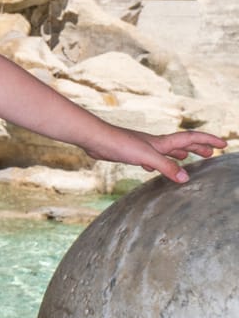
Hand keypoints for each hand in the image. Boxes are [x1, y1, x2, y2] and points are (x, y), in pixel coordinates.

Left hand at [90, 127, 225, 182]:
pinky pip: (150, 158)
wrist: (94, 140)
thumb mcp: (146, 157)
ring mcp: (142, 148)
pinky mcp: (130, 154)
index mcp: (161, 143)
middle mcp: (154, 144)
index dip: (207, 140)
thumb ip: (166, 167)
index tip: (223, 144)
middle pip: (181, 144)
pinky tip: (152, 168)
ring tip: (188, 158)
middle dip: (197, 147)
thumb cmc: (119, 144)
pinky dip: (157, 162)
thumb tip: (186, 178)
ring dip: (179, 154)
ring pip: (166, 151)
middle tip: (211, 153)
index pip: (190, 138)